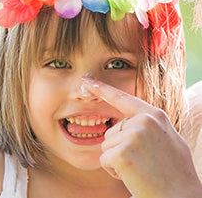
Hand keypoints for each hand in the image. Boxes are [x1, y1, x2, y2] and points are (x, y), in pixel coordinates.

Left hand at [82, 77, 201, 197]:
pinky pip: (104, 160)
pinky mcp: (122, 153)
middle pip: (112, 131)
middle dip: (120, 148)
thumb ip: (148, 126)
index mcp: (154, 116)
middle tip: (143, 162)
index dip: (102, 89)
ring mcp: (132, 136)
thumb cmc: (174, 171)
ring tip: (140, 168)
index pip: (123, 99)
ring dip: (117, 160)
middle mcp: (143, 121)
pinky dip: (113, 170)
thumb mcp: (167, 139)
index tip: (86, 80)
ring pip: (106, 146)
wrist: (180, 196)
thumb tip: (131, 121)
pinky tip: (132, 175)